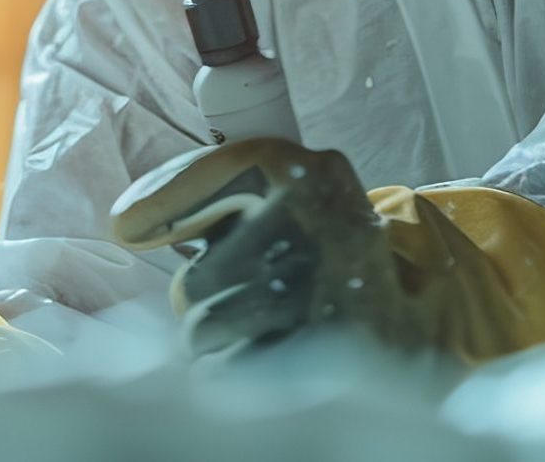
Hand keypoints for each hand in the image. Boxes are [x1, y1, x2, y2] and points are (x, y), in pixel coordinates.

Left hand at [111, 138, 544, 362]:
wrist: (420, 331)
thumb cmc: (324, 261)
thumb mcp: (285, 205)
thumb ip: (214, 194)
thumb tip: (124, 221)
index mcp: (309, 170)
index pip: (216, 170)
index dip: (165, 201)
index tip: (126, 225)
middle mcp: (320, 219)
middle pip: (197, 280)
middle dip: (208, 301)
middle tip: (258, 299)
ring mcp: (324, 288)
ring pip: (207, 334)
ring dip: (222, 343)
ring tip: (275, 329)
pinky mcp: (326, 350)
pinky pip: (232, 373)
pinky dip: (242, 375)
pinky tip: (280, 359)